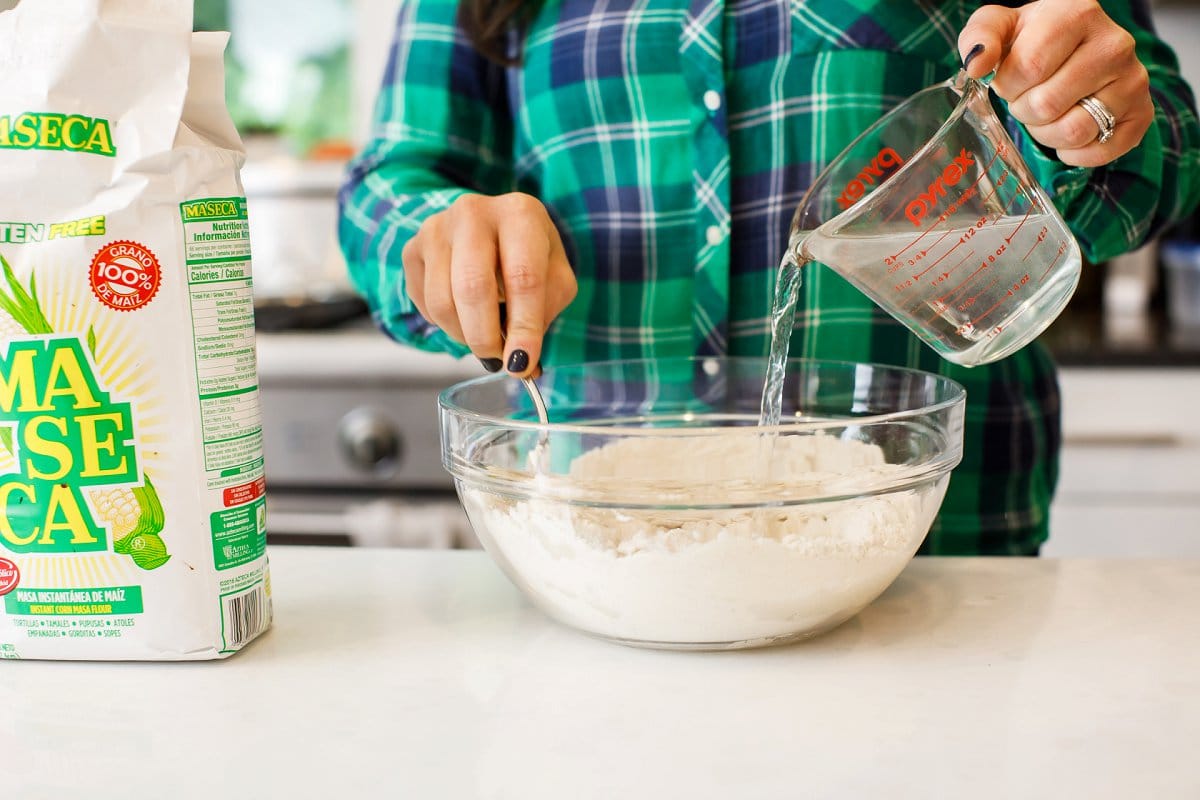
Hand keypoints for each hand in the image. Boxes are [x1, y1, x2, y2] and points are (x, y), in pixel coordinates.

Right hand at [401, 192, 576, 376]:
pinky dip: (445, 324)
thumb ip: (543, 316)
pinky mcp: (412, 248)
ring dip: (464, 335)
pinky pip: (424, 304)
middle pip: (472, 288)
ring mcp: (437, 228)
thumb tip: (520, 363)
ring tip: (484, 335)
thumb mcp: (554, 280)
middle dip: (485, 337)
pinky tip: (463, 314)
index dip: (523, 327)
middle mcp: (474, 212)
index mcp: (520, 213)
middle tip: (497, 359)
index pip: (522, 277)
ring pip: (442, 302)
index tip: (522, 363)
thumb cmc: (528, 258)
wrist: (492, 230)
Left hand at [959, 0, 1153, 167]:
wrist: (1075, 49)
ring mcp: (1134, 78)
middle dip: (1024, 110)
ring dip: (1046, 134)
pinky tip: (1068, 130)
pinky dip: (1075, 153)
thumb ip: (980, 38)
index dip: (1008, 84)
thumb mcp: (999, 27)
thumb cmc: (1032, 39)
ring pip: (1074, 132)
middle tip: (1028, 96)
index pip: (1028, 68)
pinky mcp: (1142, 112)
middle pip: (1047, 104)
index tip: (1011, 77)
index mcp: (1078, 12)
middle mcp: (1115, 43)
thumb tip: (977, 64)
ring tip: (1047, 113)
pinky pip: (1100, 151)